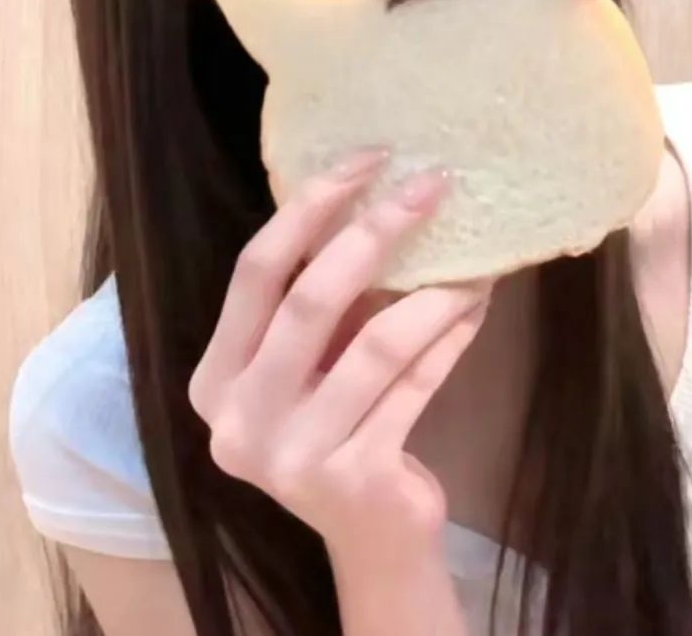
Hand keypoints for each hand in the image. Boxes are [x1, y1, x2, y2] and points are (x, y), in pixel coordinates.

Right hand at [188, 149, 491, 560]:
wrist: (371, 535)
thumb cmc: (337, 425)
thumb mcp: (310, 364)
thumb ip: (322, 300)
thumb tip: (381, 193)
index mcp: (215, 377)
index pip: (254, 272)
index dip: (308, 207)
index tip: (367, 157)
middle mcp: (238, 418)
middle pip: (310, 300)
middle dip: (377, 231)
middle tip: (432, 185)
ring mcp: (292, 456)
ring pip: (377, 344)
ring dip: (434, 291)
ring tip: (476, 257)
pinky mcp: (353, 478)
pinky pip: (415, 385)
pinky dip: (449, 338)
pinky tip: (476, 306)